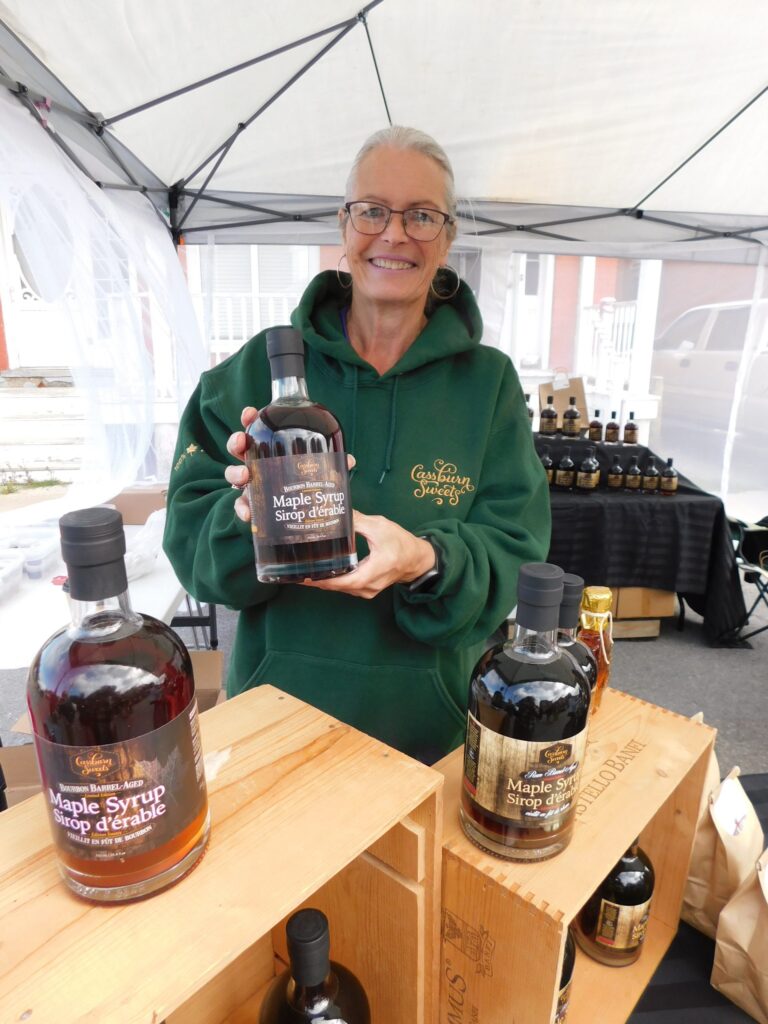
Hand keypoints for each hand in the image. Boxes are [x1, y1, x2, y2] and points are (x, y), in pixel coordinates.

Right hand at [225, 408, 356, 522]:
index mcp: (271, 447)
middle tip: (242, 442)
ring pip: (235, 475)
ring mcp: (253, 484)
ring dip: (235, 474)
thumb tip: (349, 460)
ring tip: (245, 476)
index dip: (249, 418)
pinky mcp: (254, 505)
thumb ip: (332, 463)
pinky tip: (248, 514)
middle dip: (236, 442)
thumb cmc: (306, 481)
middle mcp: (257, 463)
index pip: (257, 428)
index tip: (250, 413)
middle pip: (239, 448)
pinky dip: (243, 510)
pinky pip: (242, 506)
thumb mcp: (319, 469)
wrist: (305, 514)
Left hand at [302, 511, 434, 598]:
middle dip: (318, 581)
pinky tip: (323, 573)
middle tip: (298, 572)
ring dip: (325, 582)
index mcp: (374, 570)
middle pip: (339, 587)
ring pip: (342, 589)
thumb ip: (357, 521)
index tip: (305, 576)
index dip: (324, 580)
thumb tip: (337, 512)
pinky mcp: (367, 590)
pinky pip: (347, 588)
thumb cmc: (400, 542)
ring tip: (306, 572)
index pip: (345, 581)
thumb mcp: (379, 526)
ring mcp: (369, 591)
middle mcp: (370, 586)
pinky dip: (335, 582)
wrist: (416, 559)